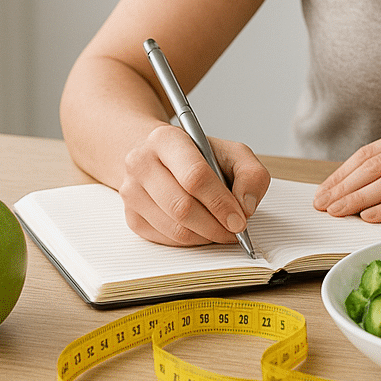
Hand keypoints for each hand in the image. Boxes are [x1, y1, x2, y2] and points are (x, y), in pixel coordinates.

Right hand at [119, 123, 270, 245]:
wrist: (160, 157)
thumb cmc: (199, 155)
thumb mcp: (232, 152)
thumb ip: (250, 174)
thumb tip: (246, 207)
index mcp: (166, 139)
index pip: (194, 176)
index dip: (220, 202)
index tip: (239, 219)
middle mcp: (141, 163)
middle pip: (182, 206)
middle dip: (215, 225)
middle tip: (235, 231)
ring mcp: (131, 192)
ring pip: (174, 228)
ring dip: (205, 236)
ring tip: (222, 231)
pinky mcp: (131, 216)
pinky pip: (165, 240)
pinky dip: (191, 241)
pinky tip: (203, 231)